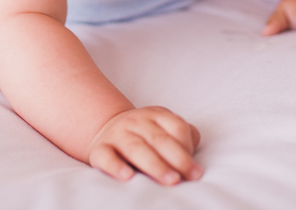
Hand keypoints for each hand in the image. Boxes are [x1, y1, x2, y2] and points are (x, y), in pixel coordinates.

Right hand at [88, 107, 202, 184]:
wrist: (107, 128)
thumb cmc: (146, 135)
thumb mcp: (165, 128)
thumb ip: (185, 137)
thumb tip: (195, 160)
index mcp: (156, 115)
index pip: (177, 126)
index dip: (187, 147)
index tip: (194, 170)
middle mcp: (136, 121)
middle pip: (159, 139)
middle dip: (177, 159)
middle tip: (187, 177)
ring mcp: (117, 134)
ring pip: (136, 148)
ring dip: (155, 165)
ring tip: (170, 180)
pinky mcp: (100, 149)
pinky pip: (106, 156)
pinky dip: (116, 166)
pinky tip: (128, 177)